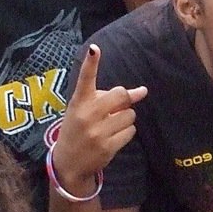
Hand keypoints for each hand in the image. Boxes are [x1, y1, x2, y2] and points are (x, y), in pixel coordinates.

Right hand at [53, 44, 146, 192]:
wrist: (68, 162)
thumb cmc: (79, 127)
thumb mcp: (87, 109)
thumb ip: (112, 98)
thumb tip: (143, 90)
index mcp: (79, 101)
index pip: (85, 79)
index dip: (91, 64)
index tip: (94, 49)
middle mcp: (87, 114)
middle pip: (121, 95)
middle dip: (124, 100)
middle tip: (116, 108)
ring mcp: (97, 132)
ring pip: (129, 115)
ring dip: (125, 118)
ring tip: (111, 125)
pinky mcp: (107, 147)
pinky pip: (130, 131)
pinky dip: (126, 132)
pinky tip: (113, 137)